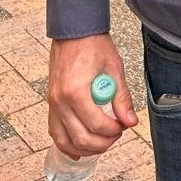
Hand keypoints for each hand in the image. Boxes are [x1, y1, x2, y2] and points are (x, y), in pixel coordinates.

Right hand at [47, 34, 137, 157]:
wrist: (74, 31)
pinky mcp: (51, 104)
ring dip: (86, 148)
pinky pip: (55, 132)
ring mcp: (52, 104)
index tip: (124, 125)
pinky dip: (67, 144)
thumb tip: (130, 121)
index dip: (114, 130)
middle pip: (80, 138)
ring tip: (102, 143)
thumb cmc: (93, 45)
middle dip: (103, 143)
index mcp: (76, 91)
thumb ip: (122, 98)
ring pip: (65, 141)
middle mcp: (60, 101)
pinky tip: (79, 149)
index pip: (96, 125)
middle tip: (117, 134)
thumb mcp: (114, 68)